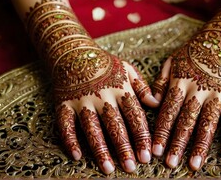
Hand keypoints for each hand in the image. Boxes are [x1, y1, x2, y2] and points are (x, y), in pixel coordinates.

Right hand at [24, 0, 159, 174]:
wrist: (72, 52)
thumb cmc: (104, 63)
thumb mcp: (127, 68)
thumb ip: (142, 87)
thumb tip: (156, 103)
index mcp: (120, 88)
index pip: (134, 115)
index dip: (142, 136)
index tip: (148, 155)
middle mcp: (101, 95)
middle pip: (114, 124)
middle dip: (124, 146)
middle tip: (132, 167)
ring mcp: (81, 100)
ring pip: (91, 127)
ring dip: (100, 148)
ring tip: (108, 168)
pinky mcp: (63, 104)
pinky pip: (65, 124)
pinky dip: (69, 140)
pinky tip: (76, 156)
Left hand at [151, 29, 220, 170]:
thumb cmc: (195, 52)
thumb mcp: (172, 61)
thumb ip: (161, 82)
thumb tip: (151, 103)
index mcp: (181, 82)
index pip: (169, 111)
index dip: (161, 131)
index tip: (154, 150)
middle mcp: (199, 89)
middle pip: (187, 120)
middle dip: (177, 143)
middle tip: (170, 163)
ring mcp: (219, 93)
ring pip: (209, 123)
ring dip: (201, 145)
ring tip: (194, 165)